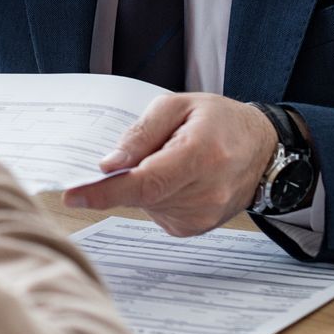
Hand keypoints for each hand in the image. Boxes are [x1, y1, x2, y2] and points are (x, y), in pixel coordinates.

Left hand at [62, 94, 278, 236]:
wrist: (261, 148)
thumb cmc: (220, 121)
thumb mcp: (177, 106)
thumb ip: (140, 135)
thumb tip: (109, 166)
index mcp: (201, 155)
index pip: (145, 182)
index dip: (105, 192)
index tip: (72, 196)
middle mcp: (206, 192)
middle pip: (141, 193)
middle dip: (127, 174)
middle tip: (152, 148)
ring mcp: (203, 215)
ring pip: (145, 204)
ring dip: (144, 184)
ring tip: (174, 160)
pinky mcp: (196, 228)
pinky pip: (156, 212)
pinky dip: (156, 196)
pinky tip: (177, 179)